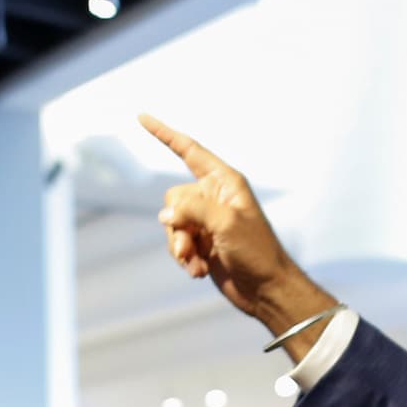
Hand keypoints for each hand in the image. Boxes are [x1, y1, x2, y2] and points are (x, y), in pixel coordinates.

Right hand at [141, 115, 337, 335]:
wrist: (265, 289)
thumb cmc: (256, 252)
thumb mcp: (226, 223)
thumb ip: (193, 210)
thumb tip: (166, 214)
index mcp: (224, 182)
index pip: (189, 150)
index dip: (164, 134)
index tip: (142, 117)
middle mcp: (213, 197)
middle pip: (173, 198)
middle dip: (177, 224)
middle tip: (193, 245)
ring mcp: (205, 221)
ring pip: (170, 224)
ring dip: (180, 246)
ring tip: (196, 263)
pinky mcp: (200, 243)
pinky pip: (176, 244)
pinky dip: (184, 259)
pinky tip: (199, 271)